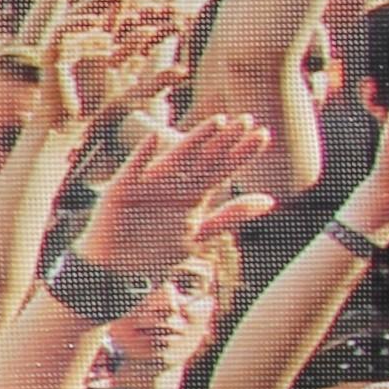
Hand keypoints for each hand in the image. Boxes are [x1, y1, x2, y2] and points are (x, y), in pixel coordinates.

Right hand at [80, 111, 281, 279]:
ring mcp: (149, 183)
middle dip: (225, 139)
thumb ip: (232, 215)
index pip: (223, 168)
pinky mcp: (122, 190)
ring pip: (176, 157)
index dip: (242, 152)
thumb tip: (271, 200)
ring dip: (196, 139)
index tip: (263, 134)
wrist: (117, 269)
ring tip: (218, 122)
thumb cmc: (156, 252)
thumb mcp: (200, 234)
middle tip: (247, 119)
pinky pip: (133, 169)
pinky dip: (142, 155)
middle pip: (204, 157)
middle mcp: (174, 183)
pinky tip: (153, 138)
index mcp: (193, 193)